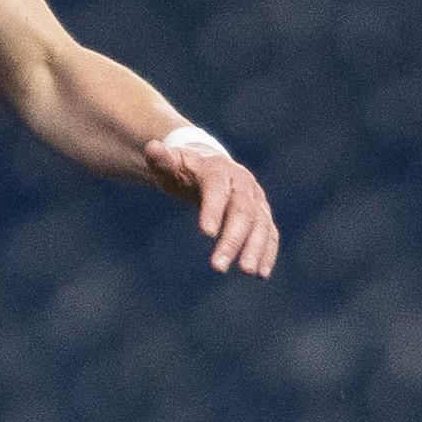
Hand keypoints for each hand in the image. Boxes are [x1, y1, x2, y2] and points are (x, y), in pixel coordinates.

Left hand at [145, 138, 279, 277]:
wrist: (207, 166)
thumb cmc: (183, 169)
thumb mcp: (169, 164)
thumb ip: (161, 160)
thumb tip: (151, 148)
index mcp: (218, 170)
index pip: (217, 190)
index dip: (213, 210)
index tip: (206, 234)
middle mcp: (243, 183)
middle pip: (243, 211)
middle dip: (234, 239)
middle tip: (219, 266)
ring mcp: (256, 199)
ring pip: (261, 224)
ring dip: (256, 249)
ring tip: (248, 272)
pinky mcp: (262, 214)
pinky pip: (270, 233)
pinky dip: (268, 251)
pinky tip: (262, 273)